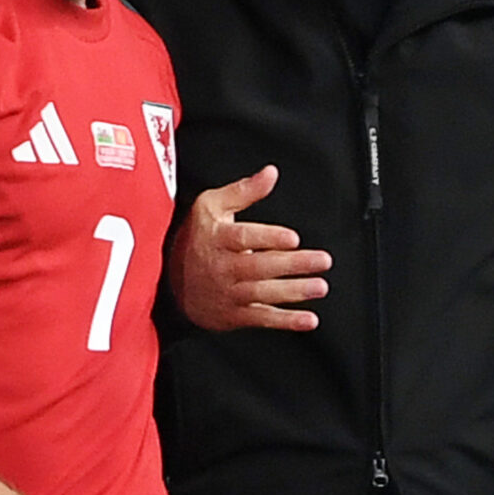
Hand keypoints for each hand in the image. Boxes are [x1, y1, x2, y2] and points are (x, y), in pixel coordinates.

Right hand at [168, 165, 330, 331]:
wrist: (170, 281)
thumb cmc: (198, 237)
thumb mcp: (211, 206)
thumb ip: (243, 190)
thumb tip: (271, 173)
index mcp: (218, 238)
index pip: (244, 238)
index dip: (269, 238)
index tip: (293, 238)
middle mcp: (222, 267)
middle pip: (259, 266)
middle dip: (293, 264)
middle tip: (323, 260)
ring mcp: (229, 293)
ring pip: (263, 293)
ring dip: (295, 291)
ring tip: (320, 286)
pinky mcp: (235, 314)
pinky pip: (262, 319)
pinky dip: (287, 322)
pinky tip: (309, 320)